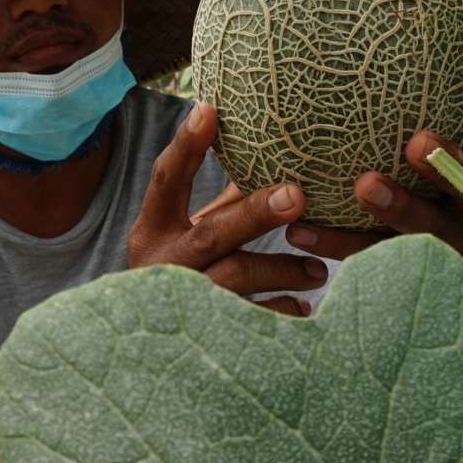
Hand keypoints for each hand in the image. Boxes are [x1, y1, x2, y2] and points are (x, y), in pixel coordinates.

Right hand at [128, 102, 327, 314]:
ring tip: (317, 269)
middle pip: (212, 233)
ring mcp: (184, 299)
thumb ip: (224, 203)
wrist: (145, 352)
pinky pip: (250, 322)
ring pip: (236, 278)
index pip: (166, 180)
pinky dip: (279, 311)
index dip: (186, 146)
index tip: (210, 110)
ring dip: (281, 267)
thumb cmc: (181, 273)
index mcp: (154, 230)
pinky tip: (304, 307)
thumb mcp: (186, 235)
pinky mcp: (206, 333)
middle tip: (297, 194)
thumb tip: (272, 156)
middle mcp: (165, 263)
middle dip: (255, 213)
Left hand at [286, 66, 462, 261]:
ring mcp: (450, 244)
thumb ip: (424, 85)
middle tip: (417, 140)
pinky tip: (299, 229)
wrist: (401, 244)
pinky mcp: (408, 268)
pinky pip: (372, 256)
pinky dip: (337, 241)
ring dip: (398, 205)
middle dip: (450, 164)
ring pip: (429, 229)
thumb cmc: (412, 151)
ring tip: (363, 184)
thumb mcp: (427, 118)